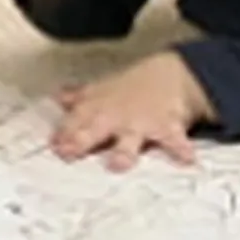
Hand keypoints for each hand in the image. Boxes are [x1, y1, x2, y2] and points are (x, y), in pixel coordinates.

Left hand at [50, 54, 213, 171]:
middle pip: (94, 130)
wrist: (169, 76)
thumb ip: (79, 98)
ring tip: (117, 164)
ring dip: (123, 151)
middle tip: (69, 153)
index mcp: (97, 109)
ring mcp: (140, 123)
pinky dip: (181, 149)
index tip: (52, 146)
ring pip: (130, 139)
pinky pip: (174, 139)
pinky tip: (186, 160)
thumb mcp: (102, 89)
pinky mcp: (166, 127)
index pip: (74, 121)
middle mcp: (115, 118)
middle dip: (81, 141)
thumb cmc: (131, 87)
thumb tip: (56, 98)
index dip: (62, 133)